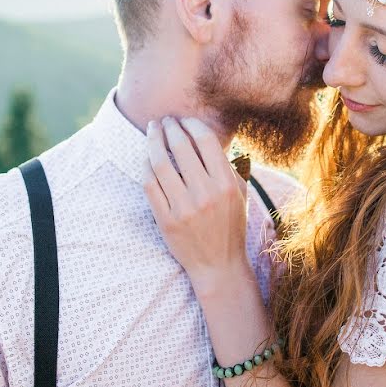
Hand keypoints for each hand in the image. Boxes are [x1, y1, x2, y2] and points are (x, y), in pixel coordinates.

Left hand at [143, 117, 251, 293]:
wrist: (219, 266)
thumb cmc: (230, 227)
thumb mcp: (239, 195)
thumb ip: (229, 167)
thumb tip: (209, 139)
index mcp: (226, 184)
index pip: (206, 141)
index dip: (192, 125)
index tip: (185, 120)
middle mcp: (205, 194)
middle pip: (181, 147)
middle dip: (170, 128)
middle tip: (165, 120)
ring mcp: (183, 207)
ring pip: (160, 163)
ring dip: (154, 141)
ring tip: (153, 131)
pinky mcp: (166, 220)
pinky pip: (150, 185)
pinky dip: (146, 166)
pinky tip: (147, 158)